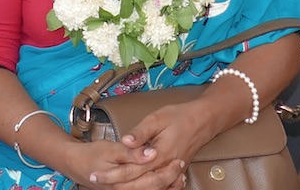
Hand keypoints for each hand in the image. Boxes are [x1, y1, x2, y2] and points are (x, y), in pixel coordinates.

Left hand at [86, 103, 201, 188]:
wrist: (205, 120)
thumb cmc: (181, 116)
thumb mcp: (158, 118)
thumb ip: (141, 132)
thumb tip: (125, 141)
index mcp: (159, 155)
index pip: (130, 171)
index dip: (111, 174)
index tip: (95, 174)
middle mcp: (165, 167)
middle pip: (137, 185)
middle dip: (115, 184)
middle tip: (96, 180)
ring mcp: (172, 172)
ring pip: (149, 188)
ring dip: (130, 188)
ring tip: (112, 185)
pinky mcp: (175, 171)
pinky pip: (160, 186)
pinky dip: (148, 188)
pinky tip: (136, 186)